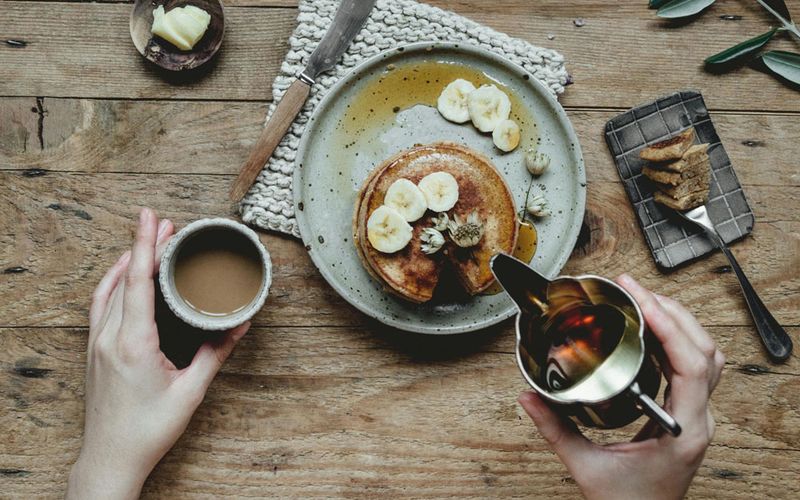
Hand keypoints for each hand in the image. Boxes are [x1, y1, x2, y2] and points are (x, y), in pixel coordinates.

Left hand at [67, 208, 249, 498]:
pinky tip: (122, 276)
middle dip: (143, 246)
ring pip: (108, 288)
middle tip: (165, 224)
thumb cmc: (149, 430)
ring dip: (127, 261)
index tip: (151, 218)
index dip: (144, 245)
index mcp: (134, 343)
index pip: (137, 281)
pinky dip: (112, 282)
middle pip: (124, 277)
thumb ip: (215, 352)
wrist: (111, 458)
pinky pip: (100, 304)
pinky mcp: (93, 350)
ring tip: (149, 242)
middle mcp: (110, 338)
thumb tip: (240, 323)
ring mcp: (97, 343)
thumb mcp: (191, 391)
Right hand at [519, 274, 723, 499]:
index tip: (642, 300)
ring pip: (707, 355)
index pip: (692, 367)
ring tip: (644, 298)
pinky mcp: (688, 413)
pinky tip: (652, 327)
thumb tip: (528, 397)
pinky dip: (677, 338)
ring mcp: (697, 415)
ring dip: (679, 321)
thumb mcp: (585, 468)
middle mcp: (698, 419)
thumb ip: (554, 430)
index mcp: (682, 431)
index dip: (671, 327)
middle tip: (633, 288)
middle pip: (705, 351)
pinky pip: (695, 366)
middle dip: (671, 310)